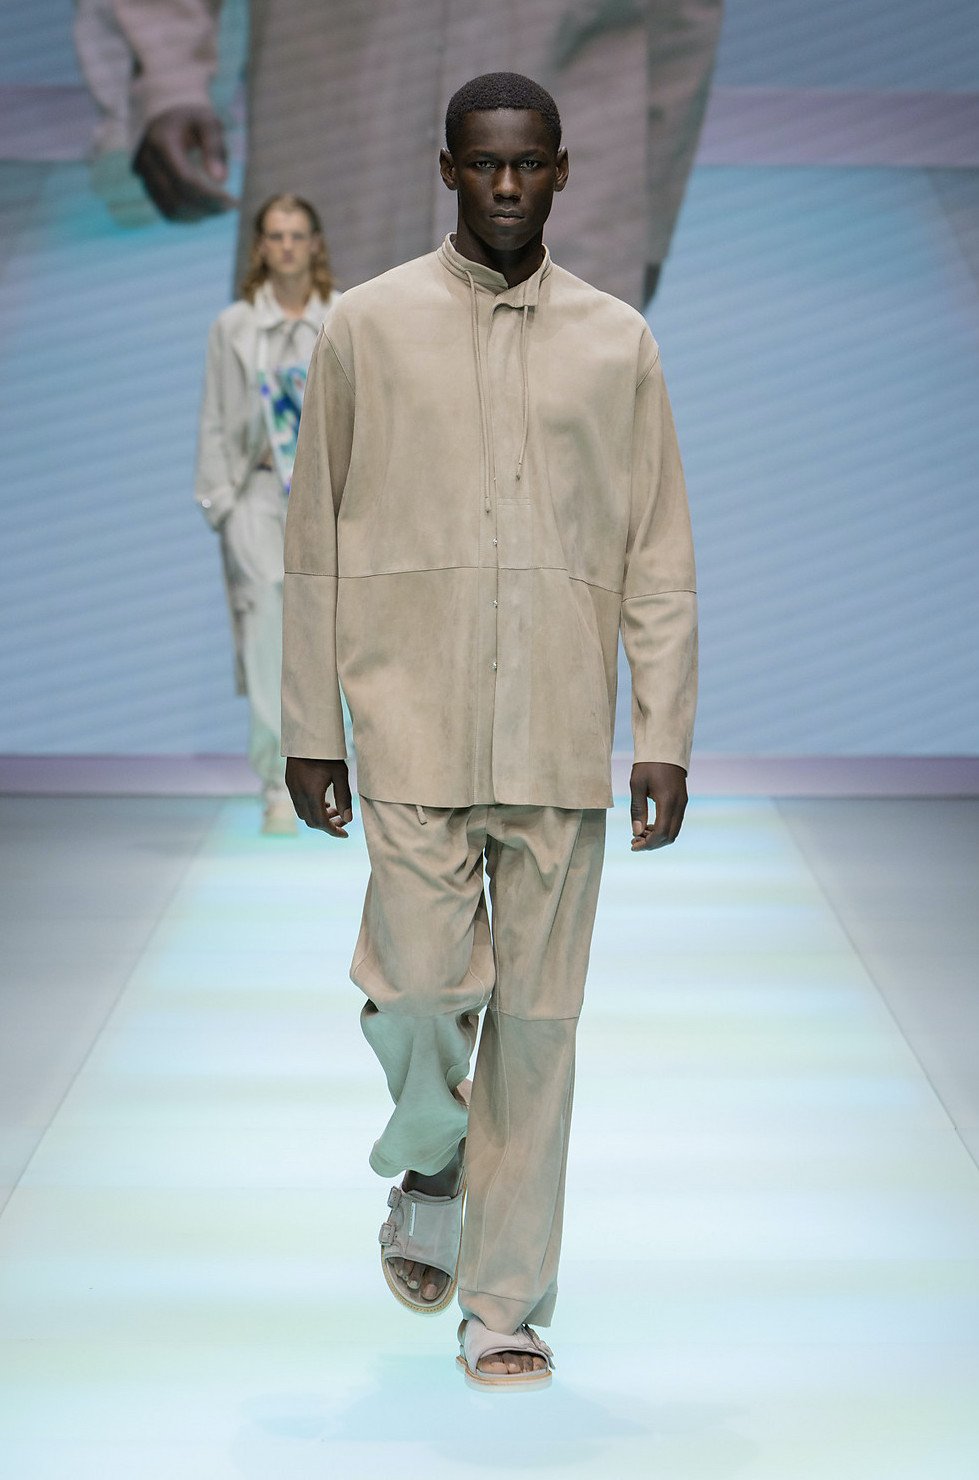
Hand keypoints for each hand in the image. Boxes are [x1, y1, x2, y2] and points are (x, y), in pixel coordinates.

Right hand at [133, 106, 236, 220]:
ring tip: (218, 209)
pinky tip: (204, 210)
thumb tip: (221, 180)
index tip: (232, 201)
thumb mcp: (208, 123)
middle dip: (206, 208)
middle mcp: (148, 161)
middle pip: (176, 198)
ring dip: (197, 216)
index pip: (184, 180)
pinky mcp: (147, 185)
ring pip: (170, 210)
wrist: (166, 112)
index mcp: (162, 142)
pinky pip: (166, 210)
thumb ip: (215, 148)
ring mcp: (144, 175)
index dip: (209, 196)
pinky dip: (187, 215)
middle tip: (228, 208)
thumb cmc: (192, 117)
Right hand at [285, 757, 352, 837]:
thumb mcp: (340, 775)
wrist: (307, 736)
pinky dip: (311, 808)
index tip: (345, 834)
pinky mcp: (290, 783)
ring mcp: (292, 789)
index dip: (333, 831)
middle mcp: (299, 794)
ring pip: (303, 814)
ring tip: (333, 809)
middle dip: (327, 825)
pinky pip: (299, 804)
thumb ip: (344, 798)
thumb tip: (348, 819)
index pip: (321, 823)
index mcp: (312, 794)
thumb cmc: (327, 754)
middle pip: (311, 821)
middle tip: (342, 820)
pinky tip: (323, 801)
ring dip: (318, 817)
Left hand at [629, 761, 686, 851]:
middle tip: (634, 842)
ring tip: (640, 834)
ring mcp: (683, 803)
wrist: (665, 747)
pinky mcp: (682, 801)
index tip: (633, 845)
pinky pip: (675, 822)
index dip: (647, 844)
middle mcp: (679, 804)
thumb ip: (637, 809)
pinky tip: (649, 826)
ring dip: (658, 838)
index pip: (661, 833)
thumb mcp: (637, 785)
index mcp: (668, 801)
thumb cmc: (648, 764)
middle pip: (670, 836)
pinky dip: (663, 829)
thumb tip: (636, 832)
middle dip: (652, 844)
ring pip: (674, 831)